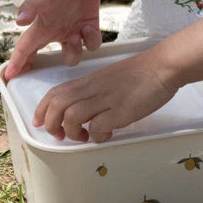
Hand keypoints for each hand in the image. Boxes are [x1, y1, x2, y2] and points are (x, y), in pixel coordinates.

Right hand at [3, 0, 105, 78]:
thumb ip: (31, 6)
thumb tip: (18, 22)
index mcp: (41, 26)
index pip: (25, 48)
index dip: (17, 63)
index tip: (9, 77)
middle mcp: (56, 32)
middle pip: (45, 58)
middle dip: (43, 68)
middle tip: (43, 76)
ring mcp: (73, 31)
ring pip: (72, 56)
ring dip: (75, 51)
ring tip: (76, 35)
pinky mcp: (89, 28)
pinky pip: (91, 45)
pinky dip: (92, 39)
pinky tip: (88, 27)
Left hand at [32, 49, 178, 142]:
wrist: (162, 66)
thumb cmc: (140, 73)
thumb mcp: (108, 78)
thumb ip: (94, 92)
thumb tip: (85, 113)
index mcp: (89, 80)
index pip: (55, 92)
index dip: (42, 109)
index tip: (40, 123)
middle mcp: (93, 88)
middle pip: (57, 105)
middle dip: (51, 124)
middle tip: (61, 135)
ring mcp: (107, 99)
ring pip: (72, 116)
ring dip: (72, 133)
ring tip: (84, 137)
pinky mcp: (121, 110)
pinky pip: (98, 127)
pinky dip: (96, 136)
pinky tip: (106, 134)